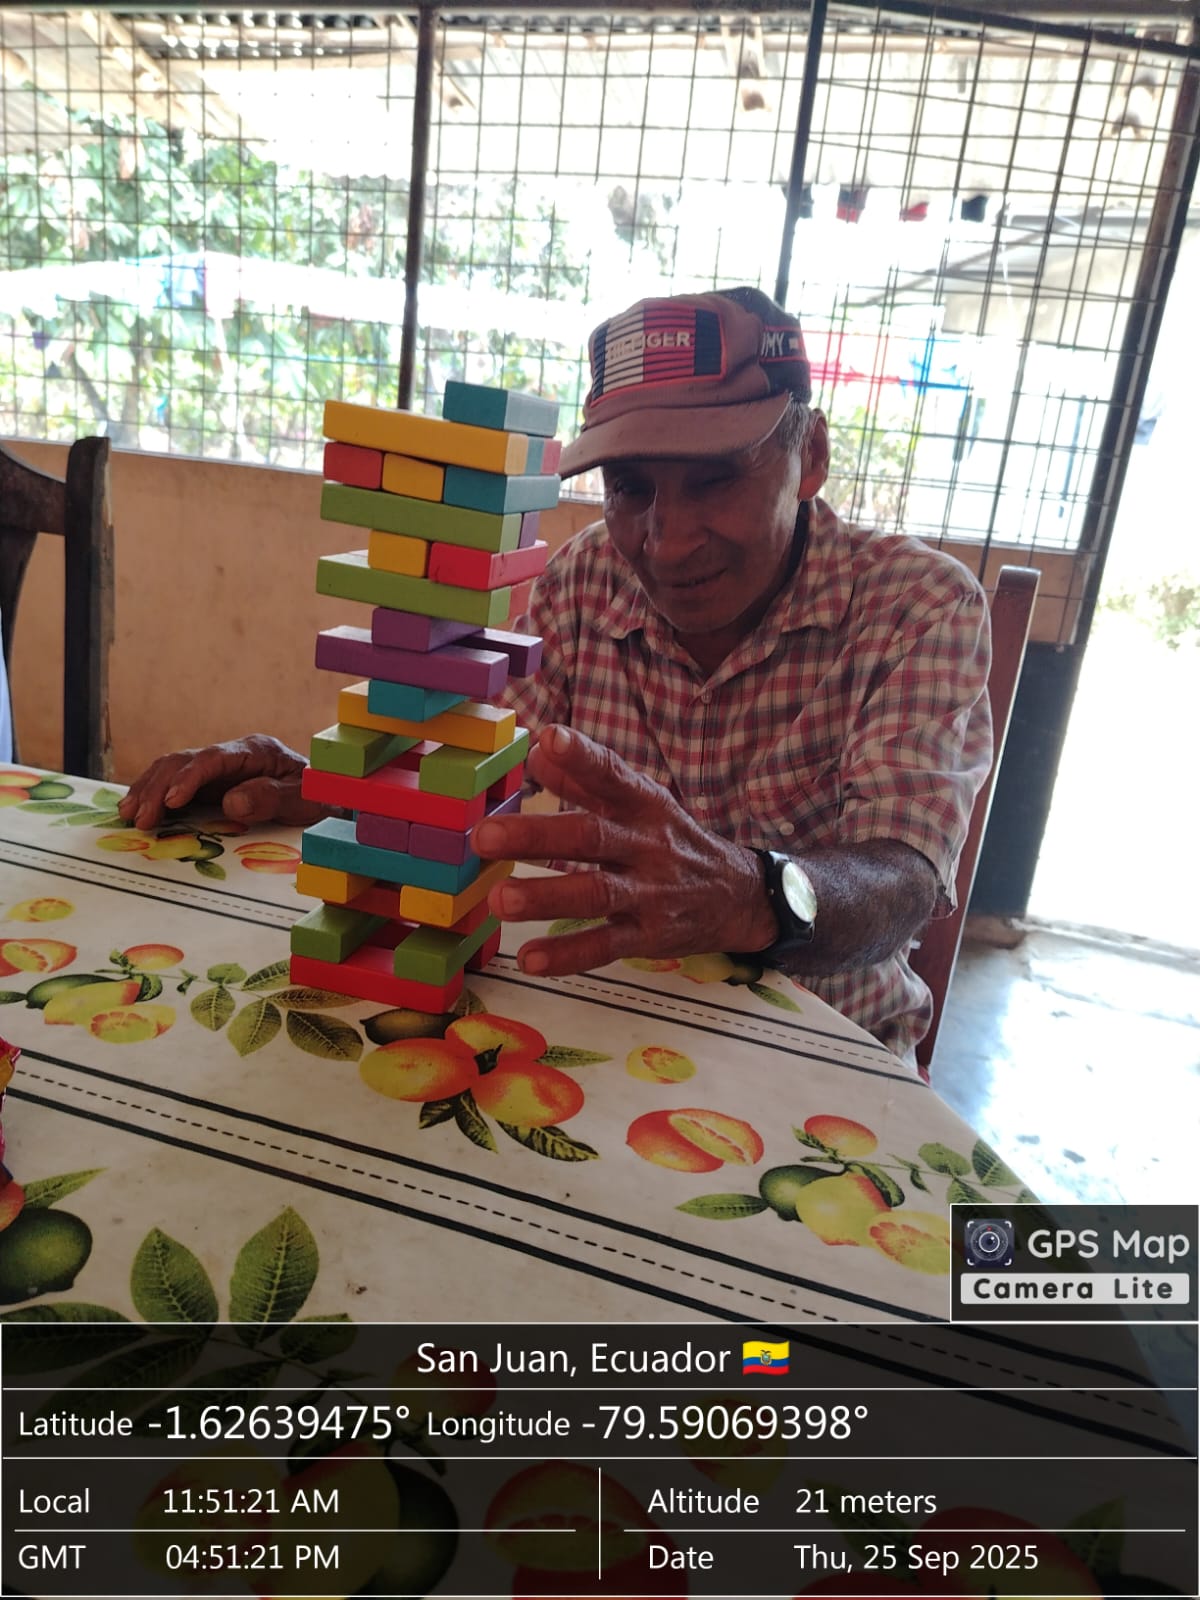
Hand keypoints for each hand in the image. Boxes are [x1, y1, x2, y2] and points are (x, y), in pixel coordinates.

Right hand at [117, 734, 328, 829]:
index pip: (213, 758)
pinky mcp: (211, 786)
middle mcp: (231, 756)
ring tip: (128, 815)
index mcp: (254, 751)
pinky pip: (176, 785)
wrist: (327, 799)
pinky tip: (137, 810)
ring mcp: (219, 770)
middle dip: (158, 787)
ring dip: (148, 790)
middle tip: (139, 817)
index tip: (172, 801)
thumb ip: (271, 798)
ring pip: (173, 770)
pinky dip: (155, 796)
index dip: (189, 778)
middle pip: (184, 761)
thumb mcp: (304, 799)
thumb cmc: (319, 798)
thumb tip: (231, 802)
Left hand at [469, 726, 776, 975]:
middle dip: (536, 836)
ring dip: (546, 897)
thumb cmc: (670, 841)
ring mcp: (650, 893)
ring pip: (595, 893)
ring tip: (500, 901)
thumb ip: (586, 780)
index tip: (548, 739)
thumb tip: (535, 753)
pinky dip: (568, 955)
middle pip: (591, 836)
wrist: (738, 896)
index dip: (582, 757)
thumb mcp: (640, 803)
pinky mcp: (649, 936)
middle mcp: (648, 845)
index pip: (612, 775)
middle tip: (484, 836)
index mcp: (644, 805)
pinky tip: (530, 959)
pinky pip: (605, 945)